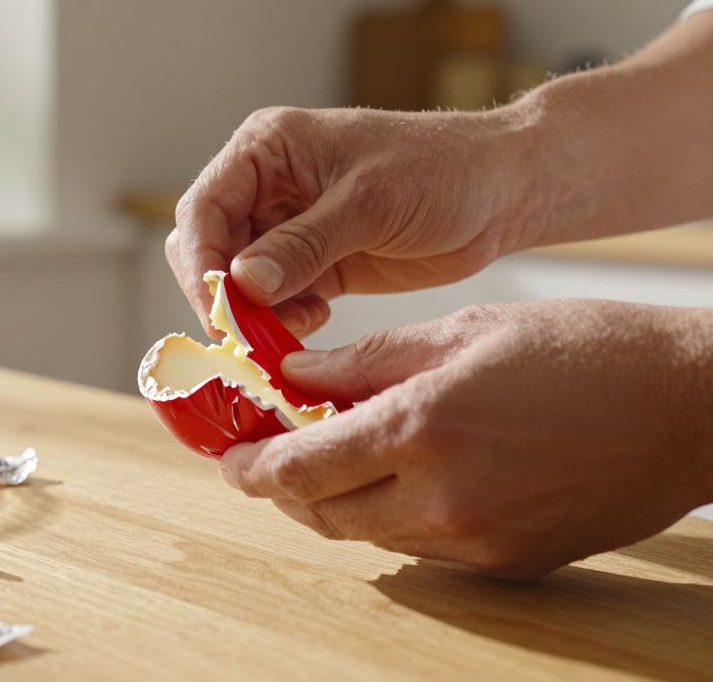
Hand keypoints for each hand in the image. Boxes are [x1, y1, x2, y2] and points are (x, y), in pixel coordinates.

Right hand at [166, 104, 544, 337]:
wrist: (504, 192)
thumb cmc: (444, 171)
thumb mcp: (370, 203)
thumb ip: (303, 244)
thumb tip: (241, 283)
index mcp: (267, 149)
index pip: (203, 209)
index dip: (201, 262)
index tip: (218, 311)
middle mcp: (265, 186)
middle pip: (209, 249)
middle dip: (222, 295)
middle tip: (249, 336)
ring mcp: (287, 227)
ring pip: (236, 281)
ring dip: (253, 313)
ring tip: (296, 325)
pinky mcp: (313, 263)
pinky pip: (273, 300)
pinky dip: (281, 319)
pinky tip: (315, 319)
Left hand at [218, 300, 712, 578]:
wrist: (688, 408)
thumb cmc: (582, 351)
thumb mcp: (462, 332)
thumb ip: (366, 362)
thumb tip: (297, 379)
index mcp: (422, 429)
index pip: (299, 468)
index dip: (251, 467)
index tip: (230, 456)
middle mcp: (441, 498)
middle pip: (322, 513)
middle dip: (285, 486)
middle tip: (270, 455)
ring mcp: (475, 541)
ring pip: (369, 534)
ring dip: (338, 500)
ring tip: (336, 455)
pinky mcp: (506, 564)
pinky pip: (421, 547)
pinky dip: (393, 514)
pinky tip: (403, 476)